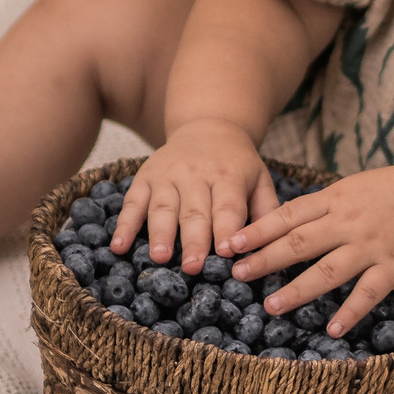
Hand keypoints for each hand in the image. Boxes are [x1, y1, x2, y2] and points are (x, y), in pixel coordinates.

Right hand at [114, 118, 275, 271]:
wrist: (208, 126)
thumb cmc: (237, 165)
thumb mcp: (260, 179)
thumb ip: (267, 211)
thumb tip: (275, 246)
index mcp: (228, 176)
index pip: (227, 206)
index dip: (226, 229)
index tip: (226, 254)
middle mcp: (196, 174)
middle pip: (194, 211)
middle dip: (193, 240)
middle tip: (192, 267)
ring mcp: (167, 175)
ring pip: (162, 208)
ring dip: (159, 234)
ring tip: (159, 258)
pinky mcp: (145, 178)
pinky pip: (133, 202)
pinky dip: (124, 225)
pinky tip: (118, 246)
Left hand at [229, 162, 393, 334]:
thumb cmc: (391, 190)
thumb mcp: (350, 187)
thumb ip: (320, 205)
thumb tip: (280, 222)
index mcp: (335, 199)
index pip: (288, 215)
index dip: (258, 230)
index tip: (231, 243)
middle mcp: (349, 222)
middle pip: (301, 242)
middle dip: (266, 259)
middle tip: (238, 274)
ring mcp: (372, 246)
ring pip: (329, 271)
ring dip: (298, 290)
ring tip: (272, 306)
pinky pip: (369, 293)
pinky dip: (351, 312)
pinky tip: (332, 329)